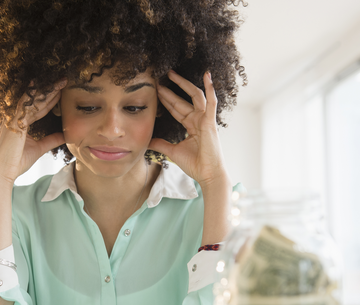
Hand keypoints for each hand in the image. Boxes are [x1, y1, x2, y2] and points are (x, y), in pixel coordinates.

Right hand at [0, 79, 67, 185]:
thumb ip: (51, 140)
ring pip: (31, 101)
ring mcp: (12, 119)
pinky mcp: (12, 123)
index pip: (37, 107)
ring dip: (46, 91)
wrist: (3, 173)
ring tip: (60, 83)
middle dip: (50, 90)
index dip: (50, 99)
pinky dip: (35, 99)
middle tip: (63, 80)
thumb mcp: (39, 148)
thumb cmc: (17, 162)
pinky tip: (46, 91)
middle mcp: (14, 117)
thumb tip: (64, 135)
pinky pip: (25, 107)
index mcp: (19, 122)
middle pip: (34, 100)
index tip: (62, 91)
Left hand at [149, 71, 228, 187]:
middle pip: (182, 100)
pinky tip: (207, 75)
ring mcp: (205, 119)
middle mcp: (198, 120)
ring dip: (184, 84)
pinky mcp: (210, 121)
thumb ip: (161, 144)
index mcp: (191, 126)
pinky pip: (211, 101)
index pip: (176, 109)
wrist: (207, 174)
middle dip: (170, 90)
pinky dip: (210, 88)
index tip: (156, 90)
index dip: (166, 99)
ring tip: (172, 73)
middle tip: (159, 78)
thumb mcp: (172, 152)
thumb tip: (147, 142)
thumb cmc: (195, 164)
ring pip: (195, 96)